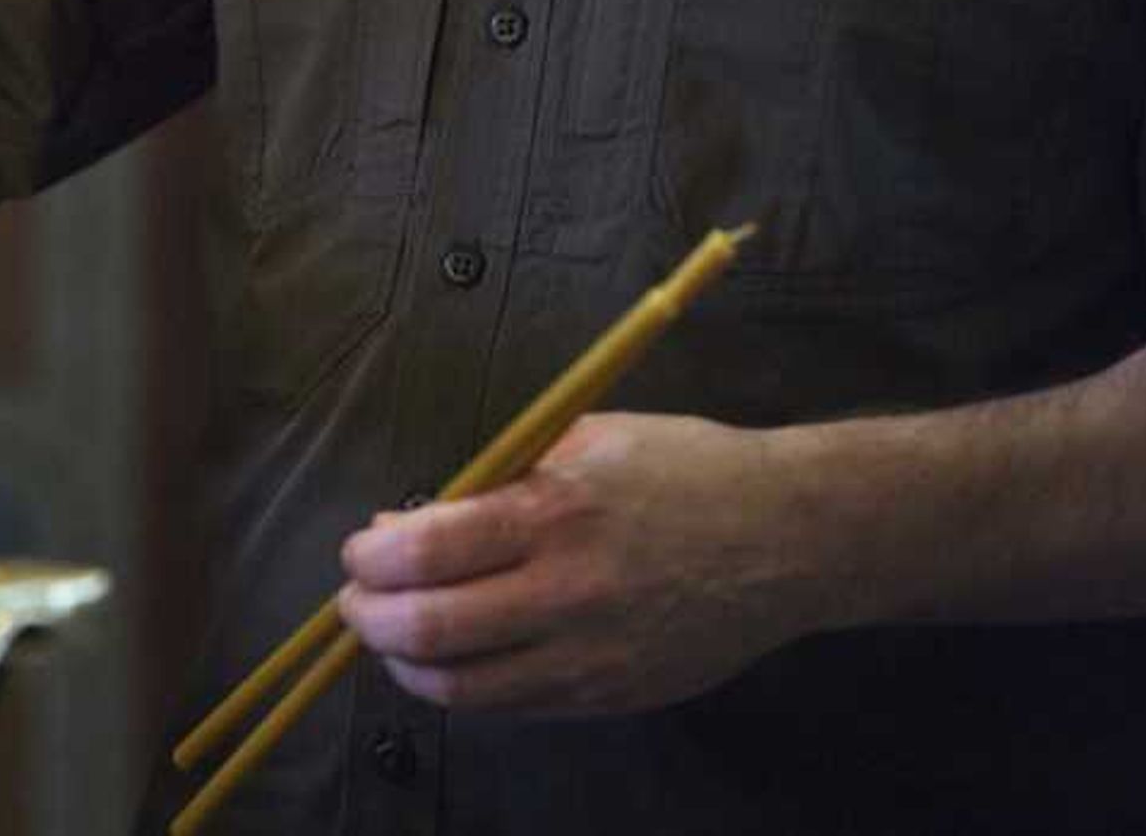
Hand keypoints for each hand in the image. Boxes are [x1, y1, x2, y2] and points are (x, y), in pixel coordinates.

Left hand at [336, 414, 817, 715]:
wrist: (789, 539)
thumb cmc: (683, 470)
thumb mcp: (586, 440)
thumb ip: (496, 481)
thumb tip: (406, 522)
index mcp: (557, 515)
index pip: (426, 552)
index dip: (370, 558)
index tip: (359, 549)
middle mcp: (569, 595)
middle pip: (430, 632)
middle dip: (369, 618)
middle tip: (356, 600)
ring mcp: (592, 658)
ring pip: (463, 688)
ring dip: (405, 665)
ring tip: (393, 637)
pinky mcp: (612, 697)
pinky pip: (513, 706)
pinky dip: (465, 687)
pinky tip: (456, 658)